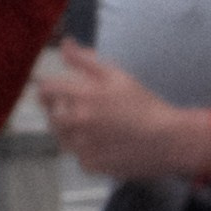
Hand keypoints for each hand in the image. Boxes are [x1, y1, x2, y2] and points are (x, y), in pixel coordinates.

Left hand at [35, 38, 198, 184]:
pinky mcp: (89, 165)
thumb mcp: (116, 75)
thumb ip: (85, 60)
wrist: (165, 139)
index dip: (48, 89)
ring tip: (98, 126)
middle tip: (83, 109)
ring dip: (72, 131)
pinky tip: (106, 143)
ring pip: (62, 137)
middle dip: (61, 111)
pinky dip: (86, 150)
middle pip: (51, 116)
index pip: (45, 90)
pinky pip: (77, 155)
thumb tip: (65, 44)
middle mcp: (75, 123)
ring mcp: (80, 147)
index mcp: (81, 97)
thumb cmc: (143, 104)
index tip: (55, 90)